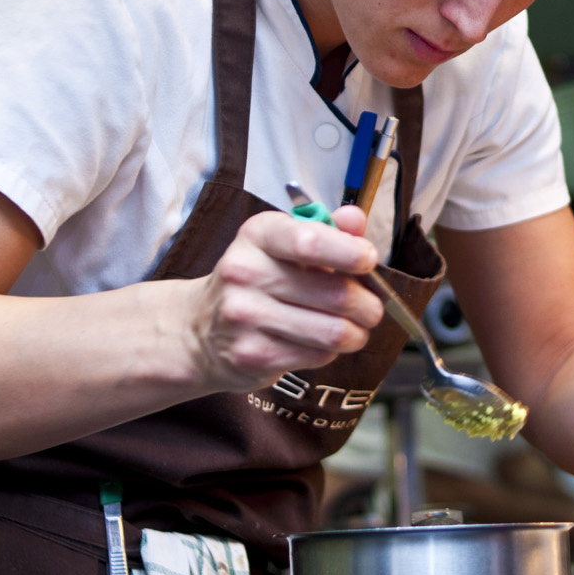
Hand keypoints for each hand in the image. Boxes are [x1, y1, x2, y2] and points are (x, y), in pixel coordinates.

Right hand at [187, 205, 384, 391]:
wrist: (202, 329)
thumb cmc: (257, 280)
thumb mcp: (284, 244)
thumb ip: (326, 230)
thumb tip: (354, 219)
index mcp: (258, 235)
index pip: (310, 241)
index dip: (349, 252)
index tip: (369, 260)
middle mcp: (245, 272)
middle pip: (335, 293)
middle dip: (368, 304)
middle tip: (372, 307)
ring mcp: (245, 316)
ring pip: (333, 330)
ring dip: (356, 332)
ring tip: (355, 328)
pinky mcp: (251, 354)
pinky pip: (317, 355)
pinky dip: (330, 351)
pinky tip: (320, 342)